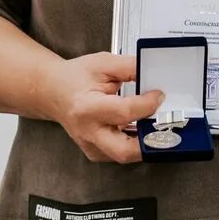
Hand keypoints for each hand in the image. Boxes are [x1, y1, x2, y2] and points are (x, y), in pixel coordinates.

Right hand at [41, 52, 161, 162]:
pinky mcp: (95, 151)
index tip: (159, 95)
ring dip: (143, 143)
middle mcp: (88, 132)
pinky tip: (140, 128)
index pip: (125, 113)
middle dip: (149, 142)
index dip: (147, 104)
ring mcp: (90, 145)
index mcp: (87, 108)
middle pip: (124, 150)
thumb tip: (154, 74)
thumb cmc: (76, 78)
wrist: (54, 91)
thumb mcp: (103, 63)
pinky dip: (134, 143)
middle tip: (164, 126)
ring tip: (154, 125)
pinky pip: (120, 153)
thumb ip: (130, 67)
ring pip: (124, 156)